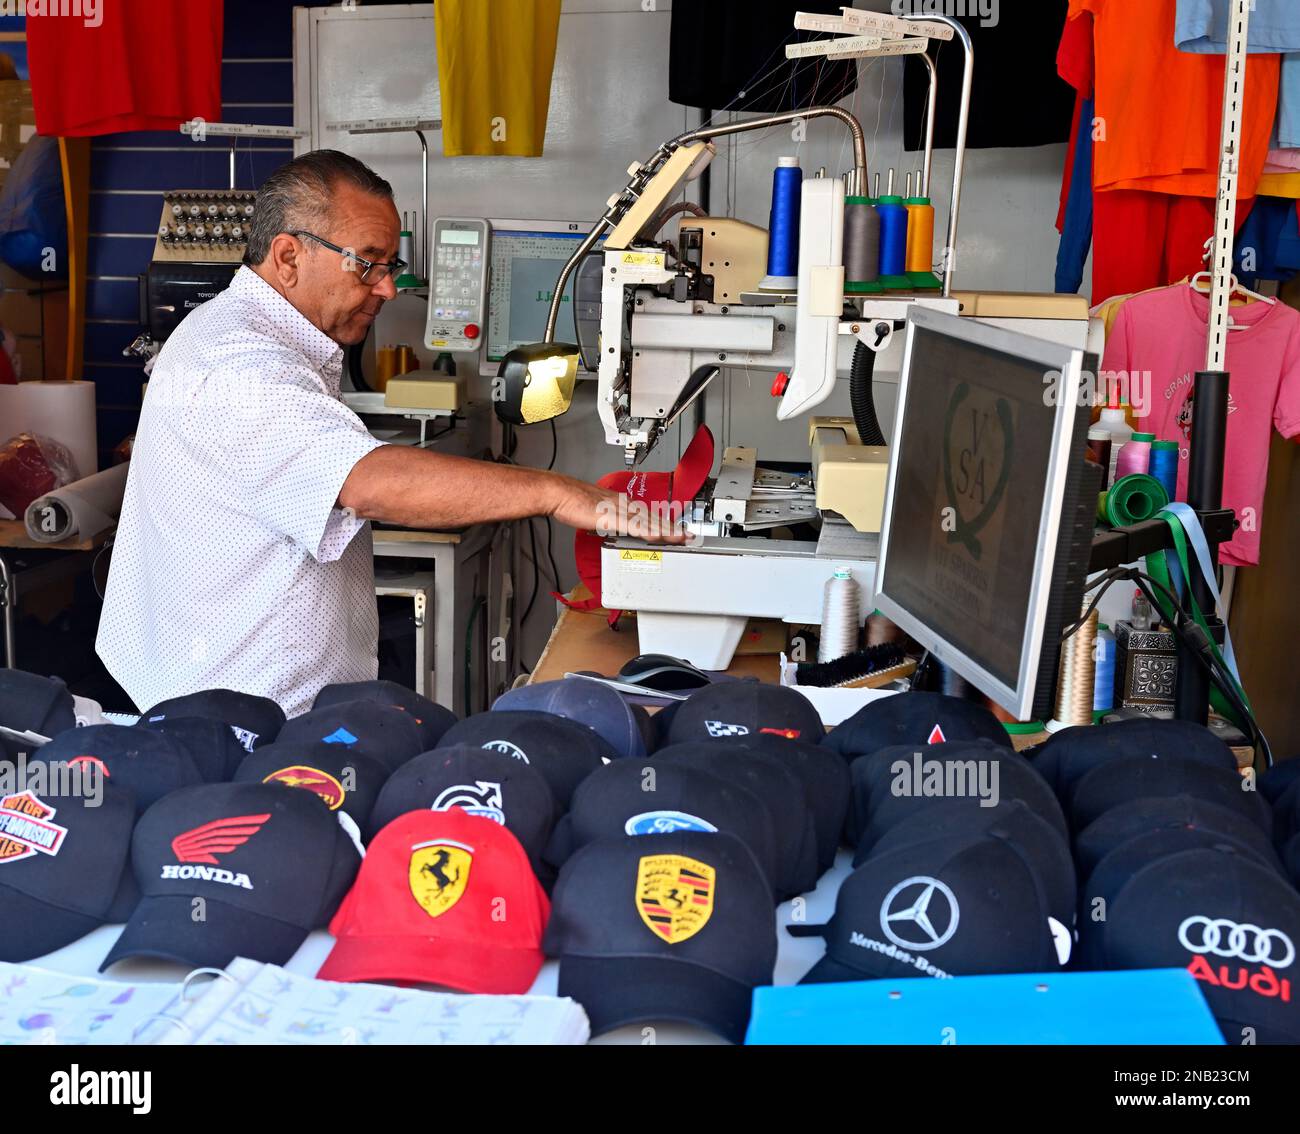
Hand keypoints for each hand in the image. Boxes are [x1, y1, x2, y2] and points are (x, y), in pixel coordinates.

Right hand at [550, 480, 689, 544]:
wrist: (562, 494)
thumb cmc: (573, 501)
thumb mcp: (596, 512)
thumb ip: (607, 519)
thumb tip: (612, 527)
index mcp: (621, 504)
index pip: (648, 515)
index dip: (664, 523)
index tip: (676, 530)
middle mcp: (625, 505)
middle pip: (653, 518)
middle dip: (672, 528)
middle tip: (688, 535)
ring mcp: (620, 511)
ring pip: (649, 522)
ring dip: (666, 530)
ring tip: (681, 538)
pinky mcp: (613, 518)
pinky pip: (635, 527)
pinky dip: (648, 532)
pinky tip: (659, 537)